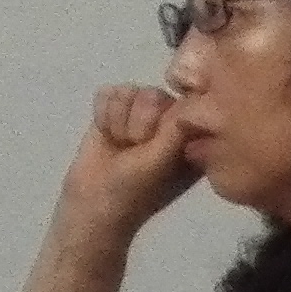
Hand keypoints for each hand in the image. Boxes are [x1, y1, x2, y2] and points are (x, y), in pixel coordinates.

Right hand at [58, 84, 196, 242]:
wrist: (94, 200)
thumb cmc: (137, 187)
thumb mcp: (162, 161)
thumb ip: (174, 130)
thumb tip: (179, 99)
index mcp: (196, 133)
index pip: (186, 103)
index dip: (163, 122)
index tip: (154, 147)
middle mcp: (173, 119)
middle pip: (154, 94)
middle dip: (137, 123)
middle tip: (134, 148)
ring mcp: (145, 111)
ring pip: (130, 91)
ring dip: (118, 121)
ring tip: (121, 144)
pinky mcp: (118, 108)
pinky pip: (108, 92)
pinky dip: (103, 115)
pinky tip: (107, 134)